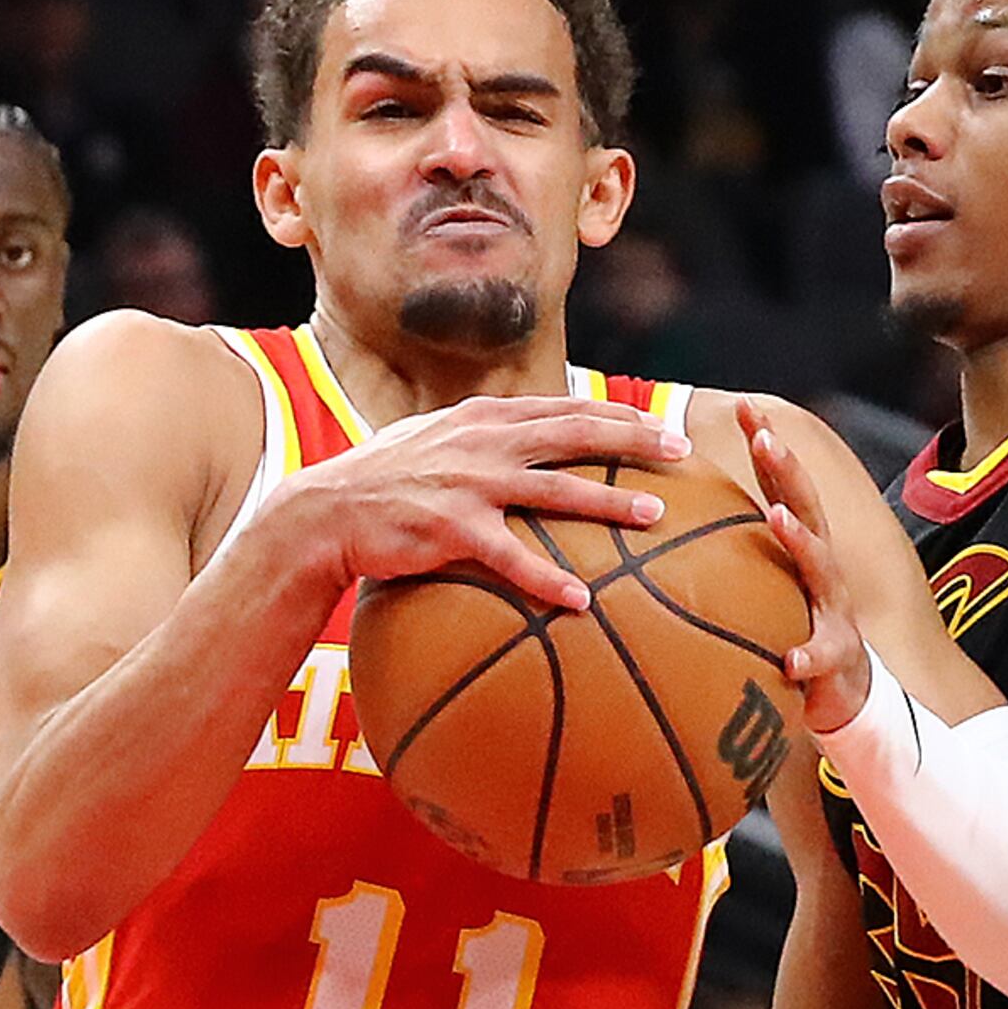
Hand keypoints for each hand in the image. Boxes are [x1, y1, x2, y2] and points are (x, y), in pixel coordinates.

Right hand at [267, 393, 688, 614]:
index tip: (662, 426)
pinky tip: (582, 601)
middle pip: (576, 434)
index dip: (618, 414)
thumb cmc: (384, 481)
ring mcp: (471, 484)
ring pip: (558, 490)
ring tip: (657, 517)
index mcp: (484, 418)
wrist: (324, 512)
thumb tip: (529, 443)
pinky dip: (549, 580)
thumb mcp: (436, 441)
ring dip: (612, 503)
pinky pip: (513, 558)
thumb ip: (484, 438)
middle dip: (636, 440)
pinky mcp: (453, 529)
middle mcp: (484, 442)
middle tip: (683, 452)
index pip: (565, 407)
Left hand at [742, 404, 869, 734]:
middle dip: (787, 471)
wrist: (841, 696)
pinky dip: (810, 655)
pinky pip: (824, 655)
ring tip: (778, 519)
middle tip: (766, 438)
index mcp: (796, 548)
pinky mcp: (837, 657)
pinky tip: (792, 659)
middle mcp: (820, 568)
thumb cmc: (788, 630)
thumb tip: (657, 527)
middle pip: (805, 508)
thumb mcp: (755, 589)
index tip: (743, 406)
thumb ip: (720, 558)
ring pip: (822, 569)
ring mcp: (833, 609)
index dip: (766, 445)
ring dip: (801, 541)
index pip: (779, 486)